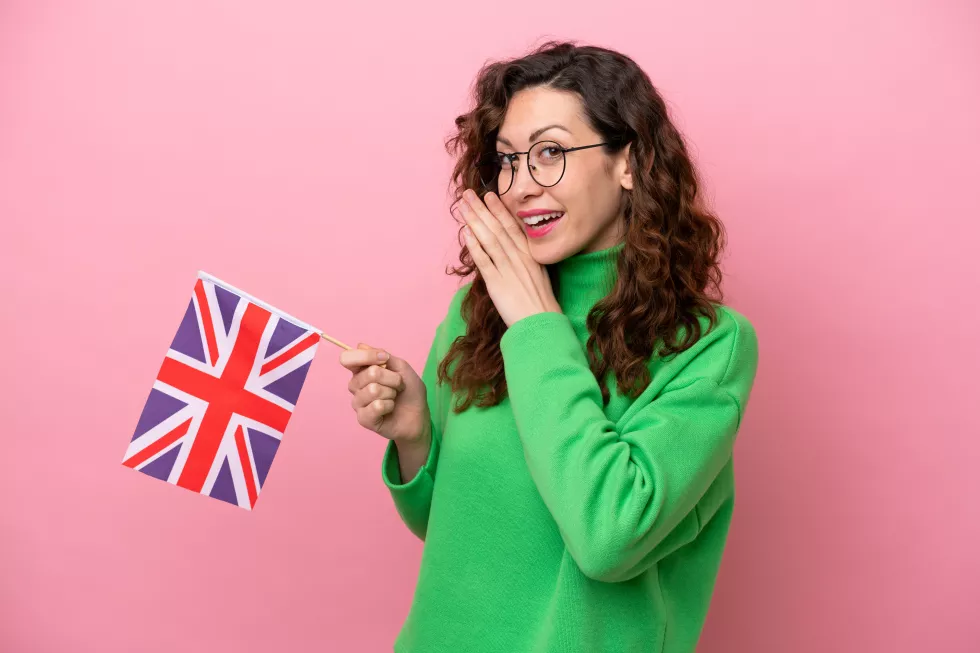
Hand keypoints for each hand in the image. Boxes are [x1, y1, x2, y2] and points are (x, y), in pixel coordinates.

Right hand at [339, 344, 429, 444]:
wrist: (418, 416)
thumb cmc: (409, 392)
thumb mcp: (401, 367)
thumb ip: (383, 356)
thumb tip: (360, 345)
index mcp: (361, 371)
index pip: (348, 359)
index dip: (366, 356)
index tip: (384, 358)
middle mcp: (356, 386)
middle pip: (370, 373)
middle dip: (392, 378)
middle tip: (398, 385)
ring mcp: (358, 403)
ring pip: (373, 390)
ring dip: (391, 393)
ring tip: (394, 398)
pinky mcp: (363, 419)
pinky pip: (376, 406)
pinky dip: (389, 406)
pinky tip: (390, 409)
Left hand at [457, 189, 560, 326]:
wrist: (541, 324)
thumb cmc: (540, 303)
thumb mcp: (538, 275)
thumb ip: (525, 260)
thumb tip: (511, 250)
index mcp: (530, 255)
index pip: (512, 227)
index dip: (499, 210)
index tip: (489, 195)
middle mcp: (519, 258)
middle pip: (497, 228)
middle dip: (481, 209)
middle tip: (468, 194)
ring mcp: (508, 270)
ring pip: (489, 240)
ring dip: (474, 221)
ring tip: (462, 208)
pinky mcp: (498, 284)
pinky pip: (484, 261)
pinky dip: (474, 246)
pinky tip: (465, 233)